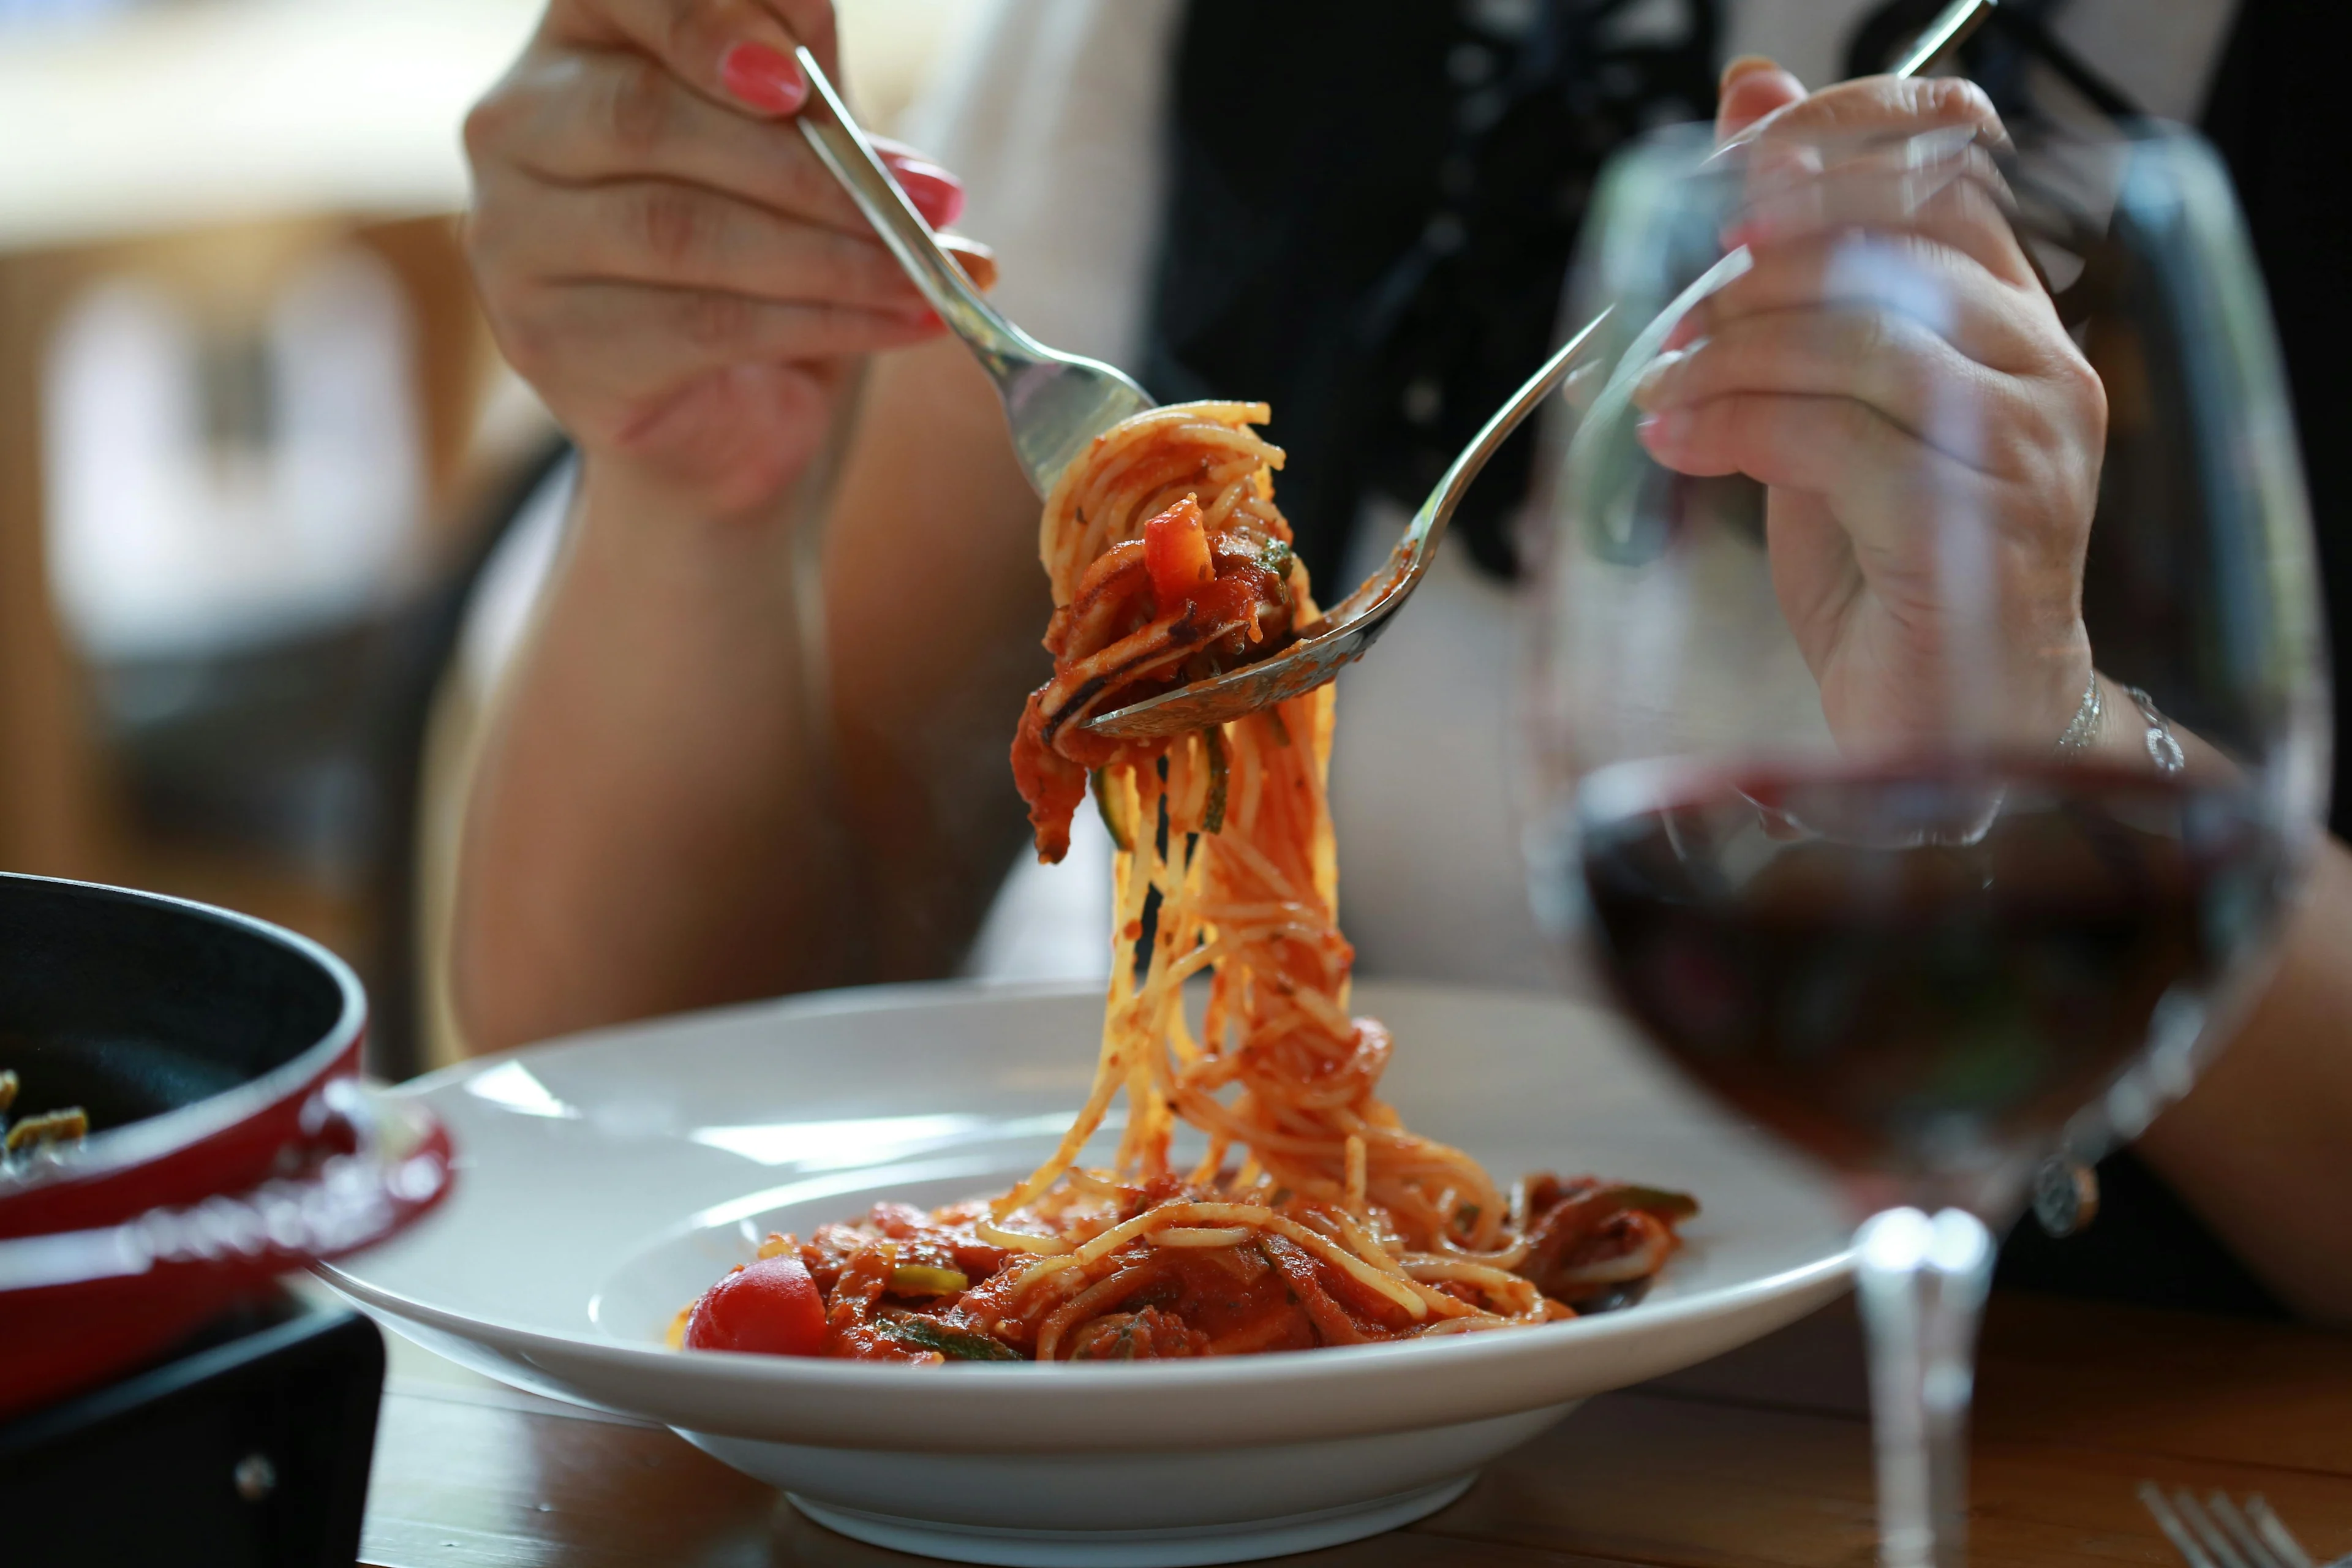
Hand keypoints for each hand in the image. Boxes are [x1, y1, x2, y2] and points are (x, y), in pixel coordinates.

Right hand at [463, 0, 963, 517]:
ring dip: (831, 254)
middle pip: (649, 120)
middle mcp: (516, 127)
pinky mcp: (548, 344)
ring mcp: (514, 241)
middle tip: (931, 199)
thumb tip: (852, 73)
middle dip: (810, 165)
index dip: (703, 25)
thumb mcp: (796, 146)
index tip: (796, 75)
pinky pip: (701, 325)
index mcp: (577, 41)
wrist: (723, 414)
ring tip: (928, 275)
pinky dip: (822, 322)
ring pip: (680, 230)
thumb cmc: (761, 253)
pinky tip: (903, 323)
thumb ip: (809, 90)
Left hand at [1631, 64, 2108, 750]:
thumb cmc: (1888, 570)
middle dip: (1752, 276)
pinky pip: (1841, 440)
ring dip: (1730, 358)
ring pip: (1863, 341)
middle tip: (1667, 325)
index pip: (1945, 165)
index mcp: (2011, 320)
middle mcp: (2041, 366)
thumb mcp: (1821, 409)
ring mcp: (2025, 444)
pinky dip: (1737, 430)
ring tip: (1658, 396)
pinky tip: (1676, 445)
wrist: (1951, 728)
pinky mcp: (1978, 524)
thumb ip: (1792, 282)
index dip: (1833, 141)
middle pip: (1889, 247)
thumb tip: (1746, 106)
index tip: (1731, 172)